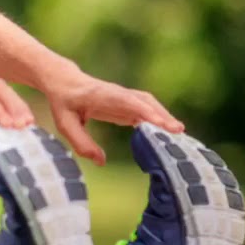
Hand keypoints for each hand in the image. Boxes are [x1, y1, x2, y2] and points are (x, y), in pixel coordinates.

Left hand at [45, 73, 184, 165]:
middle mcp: (117, 93)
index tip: (160, 123)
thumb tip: (101, 161)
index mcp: (101, 95)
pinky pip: (147, 110)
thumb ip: (82, 143)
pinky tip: (169, 134)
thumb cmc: (65, 104)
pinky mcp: (128, 104)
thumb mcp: (65, 124)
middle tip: (177, 132)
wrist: (66, 83)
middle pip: (144, 101)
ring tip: (179, 134)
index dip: (144, 111)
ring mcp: (124, 97)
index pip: (126, 101)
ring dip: (164, 116)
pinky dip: (160, 120)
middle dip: (161, 114)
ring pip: (149, 104)